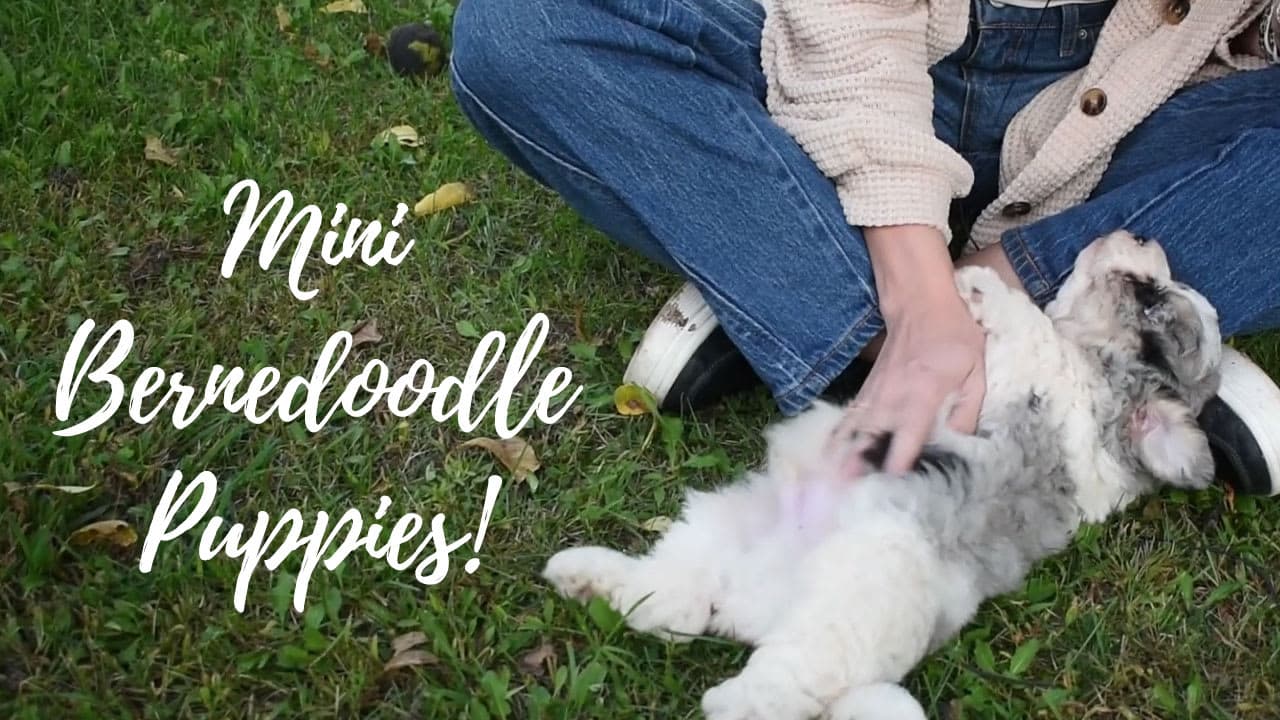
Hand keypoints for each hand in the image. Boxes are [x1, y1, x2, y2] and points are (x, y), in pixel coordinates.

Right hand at [834, 225, 986, 475]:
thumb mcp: (976, 373)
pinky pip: (849, 421)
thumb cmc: (954, 338)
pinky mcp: (867, 392)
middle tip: (848, 497)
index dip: (899, 457)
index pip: (908, 431)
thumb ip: (967, 412)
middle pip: (871, 436)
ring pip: (854, 431)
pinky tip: (828, 462)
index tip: (890, 483)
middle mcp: (892, 396)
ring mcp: (874, 393)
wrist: (921, 305)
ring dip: (842, 458)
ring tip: (830, 488)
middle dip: (860, 467)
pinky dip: (838, 442)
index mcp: (923, 392)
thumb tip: (961, 448)